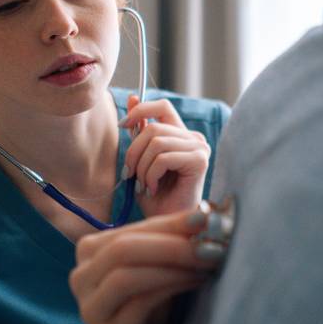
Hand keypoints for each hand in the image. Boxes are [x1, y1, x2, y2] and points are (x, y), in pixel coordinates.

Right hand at [71, 209, 224, 323]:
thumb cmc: (147, 315)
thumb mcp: (159, 274)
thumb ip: (172, 247)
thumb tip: (212, 216)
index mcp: (93, 251)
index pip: (136, 228)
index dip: (174, 222)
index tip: (210, 218)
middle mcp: (82, 274)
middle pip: (124, 247)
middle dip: (173, 242)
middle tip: (212, 244)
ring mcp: (89, 305)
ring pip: (125, 273)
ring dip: (172, 264)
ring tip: (207, 264)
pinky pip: (137, 303)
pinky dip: (170, 287)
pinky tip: (195, 283)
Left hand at [121, 95, 211, 216]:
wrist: (168, 225)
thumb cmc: (156, 198)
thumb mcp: (141, 160)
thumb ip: (140, 131)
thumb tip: (132, 98)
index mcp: (181, 135)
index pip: (162, 106)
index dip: (139, 111)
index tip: (122, 126)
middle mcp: (194, 138)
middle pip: (153, 128)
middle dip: (133, 152)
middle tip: (130, 174)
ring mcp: (200, 149)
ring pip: (156, 142)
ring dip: (142, 167)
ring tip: (144, 184)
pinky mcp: (200, 161)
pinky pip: (163, 158)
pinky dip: (151, 175)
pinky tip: (153, 189)